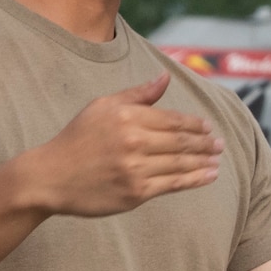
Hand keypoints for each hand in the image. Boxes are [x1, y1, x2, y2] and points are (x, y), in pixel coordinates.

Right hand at [21, 74, 223, 216]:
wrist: (50, 177)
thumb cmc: (77, 139)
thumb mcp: (102, 106)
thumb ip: (137, 94)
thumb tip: (165, 76)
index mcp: (127, 117)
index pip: (172, 120)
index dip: (195, 124)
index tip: (208, 127)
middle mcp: (134, 141)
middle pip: (181, 141)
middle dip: (205, 142)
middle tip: (220, 143)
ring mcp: (135, 169)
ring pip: (181, 163)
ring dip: (204, 161)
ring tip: (218, 159)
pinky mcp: (135, 193)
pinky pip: (173, 184)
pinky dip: (195, 179)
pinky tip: (209, 175)